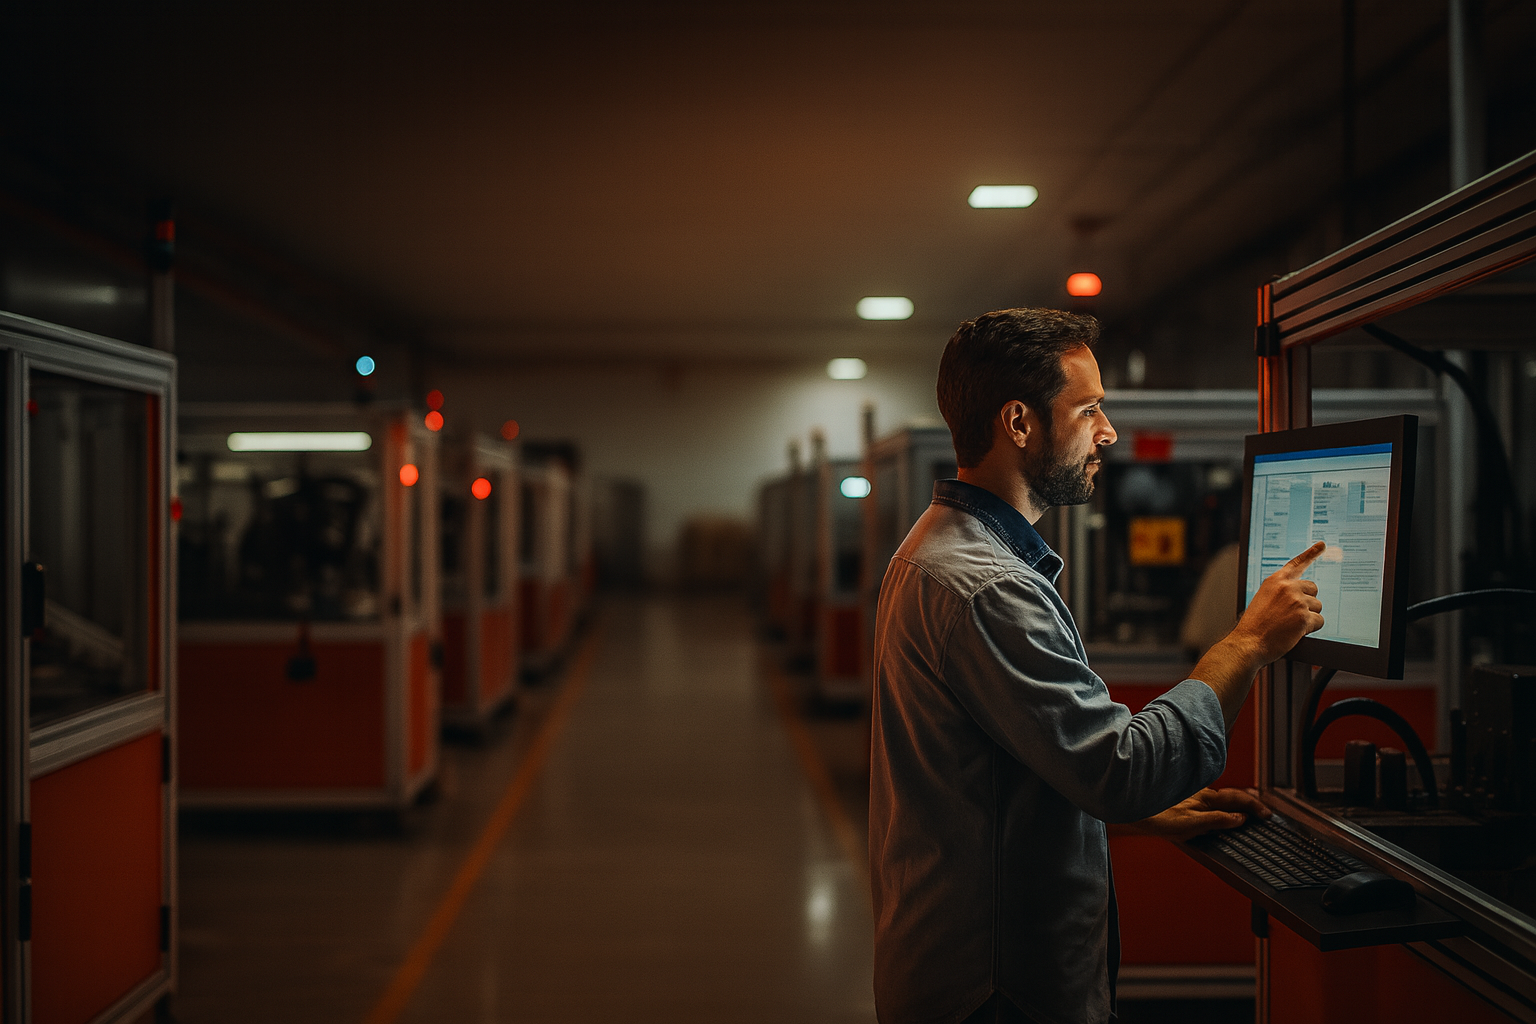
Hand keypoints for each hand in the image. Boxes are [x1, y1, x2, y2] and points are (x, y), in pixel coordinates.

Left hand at [1127, 788, 1270, 840]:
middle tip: (1263, 813)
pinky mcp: (1182, 799)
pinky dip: (1218, 805)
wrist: (1131, 808)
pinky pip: (1206, 800)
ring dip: (1235, 802)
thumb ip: (1216, 820)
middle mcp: (1200, 793)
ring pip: (1218, 796)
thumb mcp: (1190, 824)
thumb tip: (1240, 818)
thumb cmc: (1156, 817)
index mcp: (1205, 798)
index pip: (1238, 799)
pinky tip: (1217, 811)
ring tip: (1247, 812)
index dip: (1255, 807)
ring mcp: (1191, 794)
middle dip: (1249, 803)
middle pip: (1231, 795)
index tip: (1267, 815)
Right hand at [1228, 541, 1326, 665]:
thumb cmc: (1254, 625)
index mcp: (1275, 581)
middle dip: (1307, 601)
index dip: (1310, 553)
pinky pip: (1319, 621)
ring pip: (1318, 606)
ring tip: (1290, 624)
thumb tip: (1301, 594)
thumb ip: (1280, 592)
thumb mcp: (1263, 599)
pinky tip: (1296, 631)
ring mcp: (1297, 601)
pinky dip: (1311, 628)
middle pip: (1313, 589)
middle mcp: (1287, 587)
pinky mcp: (1304, 617)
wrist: (1248, 642)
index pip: (1296, 563)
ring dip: (1309, 616)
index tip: (1322, 545)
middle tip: (1292, 613)